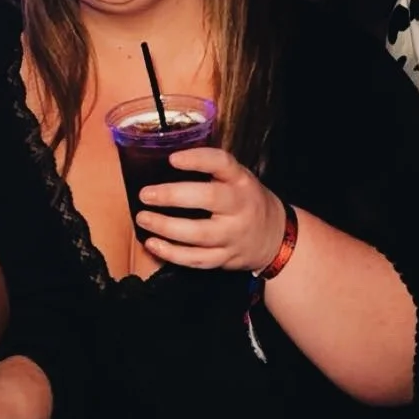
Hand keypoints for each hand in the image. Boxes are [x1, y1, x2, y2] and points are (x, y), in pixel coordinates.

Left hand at [136, 148, 287, 271]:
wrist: (275, 236)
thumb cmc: (245, 200)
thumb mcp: (237, 178)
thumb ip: (210, 170)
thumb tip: (162, 159)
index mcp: (241, 181)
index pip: (222, 163)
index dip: (197, 159)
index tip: (172, 159)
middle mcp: (240, 207)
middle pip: (208, 199)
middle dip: (172, 196)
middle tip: (145, 194)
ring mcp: (233, 235)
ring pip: (199, 234)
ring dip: (166, 227)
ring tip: (143, 218)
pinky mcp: (226, 258)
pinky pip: (196, 259)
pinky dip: (172, 254)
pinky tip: (152, 244)